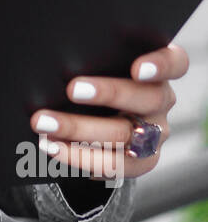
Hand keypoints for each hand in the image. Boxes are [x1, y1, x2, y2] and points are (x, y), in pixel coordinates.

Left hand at [29, 43, 188, 182]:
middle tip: (72, 89)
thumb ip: (94, 62)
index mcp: (158, 72)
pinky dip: (78, 155)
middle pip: (147, 98)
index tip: (138, 68)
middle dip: (109, 93)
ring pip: (125, 134)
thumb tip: (56, 57)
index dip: (161, 65)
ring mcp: (155, 134)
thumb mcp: (101, 68)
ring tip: (45, 123)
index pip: (175, 63)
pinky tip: (52, 146)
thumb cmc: (94, 80)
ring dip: (79, 129)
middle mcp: (162, 102)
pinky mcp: (141, 162)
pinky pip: (114, 164)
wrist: (97, 122)